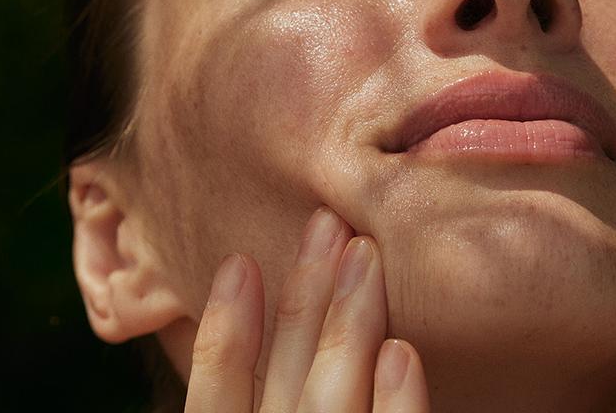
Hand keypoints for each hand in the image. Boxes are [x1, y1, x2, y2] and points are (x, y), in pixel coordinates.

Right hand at [183, 207, 429, 411]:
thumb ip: (274, 395)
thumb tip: (263, 320)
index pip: (214, 396)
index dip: (222, 330)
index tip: (239, 261)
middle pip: (284, 376)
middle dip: (303, 296)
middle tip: (326, 221)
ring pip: (329, 396)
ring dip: (347, 320)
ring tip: (365, 252)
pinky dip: (395, 401)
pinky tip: (401, 350)